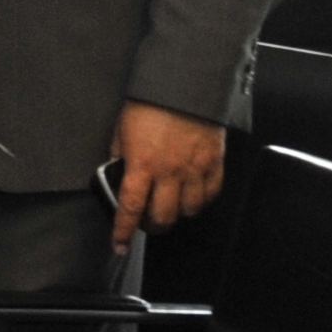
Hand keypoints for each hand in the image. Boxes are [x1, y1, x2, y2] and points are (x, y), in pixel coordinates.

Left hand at [108, 100, 226, 247]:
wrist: (182, 86)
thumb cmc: (148, 105)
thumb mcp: (121, 131)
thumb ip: (120, 156)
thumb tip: (117, 172)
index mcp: (141, 165)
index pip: (130, 208)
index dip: (123, 231)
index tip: (119, 245)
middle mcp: (169, 172)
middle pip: (163, 217)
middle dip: (152, 226)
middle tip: (147, 224)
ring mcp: (194, 169)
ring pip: (189, 210)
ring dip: (178, 214)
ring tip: (170, 208)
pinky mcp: (214, 162)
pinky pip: (212, 193)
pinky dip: (202, 200)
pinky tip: (193, 196)